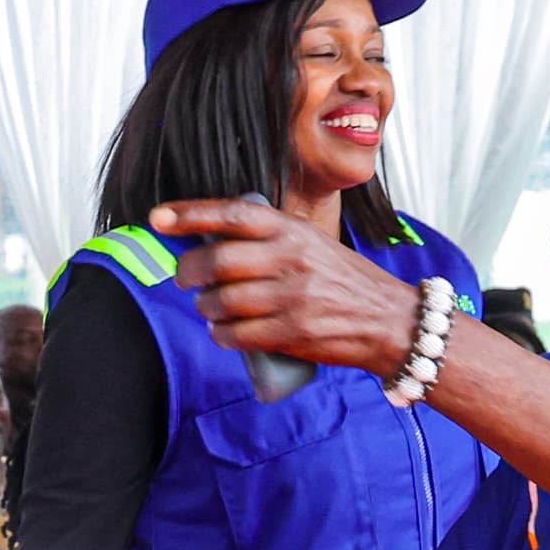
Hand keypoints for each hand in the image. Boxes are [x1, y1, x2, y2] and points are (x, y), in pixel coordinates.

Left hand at [150, 197, 425, 375]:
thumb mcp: (314, 245)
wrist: (391, 321)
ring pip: (221, 301)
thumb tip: (215, 243)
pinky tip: (222, 333)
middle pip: (217, 261)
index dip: (189, 214)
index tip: (158, 217)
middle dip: (188, 271)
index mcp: (294, 230)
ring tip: (208, 308)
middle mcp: (291, 259)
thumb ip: (273, 241)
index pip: (233, 214)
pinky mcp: (293, 333)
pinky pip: (237, 335)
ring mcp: (292, 297)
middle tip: (185, 277)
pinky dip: (220, 336)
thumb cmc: (346, 282)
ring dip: (205, 308)